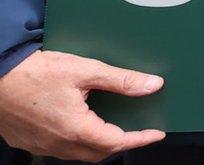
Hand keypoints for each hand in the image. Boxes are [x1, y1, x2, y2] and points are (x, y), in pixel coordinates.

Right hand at [0, 50, 164, 161]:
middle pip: (98, 153)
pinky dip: (76, 141)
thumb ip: (121, 80)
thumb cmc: (32, 71)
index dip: (140, 139)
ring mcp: (40, 145)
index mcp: (75, 129)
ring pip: (77, 153)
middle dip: (121, 144)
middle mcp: (57, 143)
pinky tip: (80, 126)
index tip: (156, 134)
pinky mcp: (27, 141)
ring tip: (112, 127)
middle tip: (137, 131)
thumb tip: (152, 85)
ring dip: (97, 144)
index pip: (117, 142)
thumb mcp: (84, 70)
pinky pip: (58, 149)